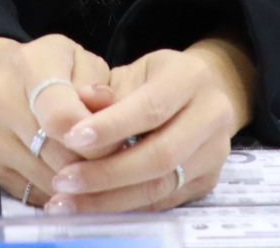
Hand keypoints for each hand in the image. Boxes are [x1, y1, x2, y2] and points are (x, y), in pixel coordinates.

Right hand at [0, 34, 117, 206]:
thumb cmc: (50, 68)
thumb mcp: (81, 61)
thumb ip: (100, 87)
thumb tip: (107, 111)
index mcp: (29, 65)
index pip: (61, 117)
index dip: (94, 138)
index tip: (116, 141)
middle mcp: (0, 99)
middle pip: (59, 155)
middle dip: (94, 162)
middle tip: (112, 156)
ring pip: (49, 180)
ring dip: (77, 181)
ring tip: (90, 162)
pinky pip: (34, 193)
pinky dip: (55, 189)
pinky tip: (64, 171)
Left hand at [42, 37, 257, 213]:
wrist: (200, 93)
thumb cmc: (154, 81)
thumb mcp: (129, 74)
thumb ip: (102, 95)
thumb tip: (72, 120)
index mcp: (191, 77)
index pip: (152, 107)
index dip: (111, 126)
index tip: (72, 139)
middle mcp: (212, 114)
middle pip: (161, 154)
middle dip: (107, 172)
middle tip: (65, 180)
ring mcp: (215, 151)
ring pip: (162, 185)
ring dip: (111, 198)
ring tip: (70, 200)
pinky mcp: (208, 179)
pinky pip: (163, 201)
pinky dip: (125, 206)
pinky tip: (93, 205)